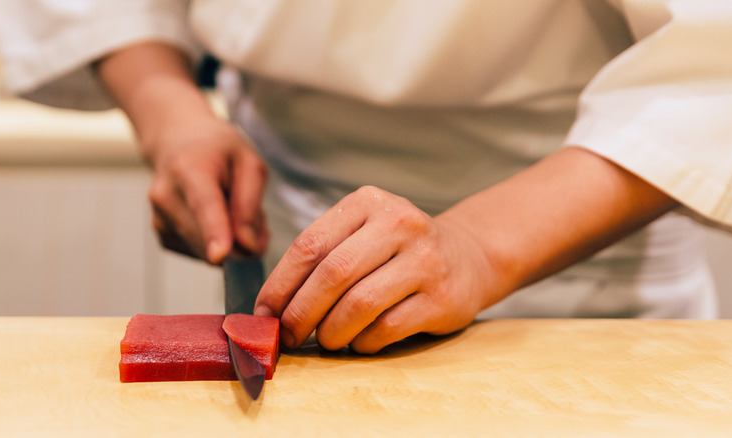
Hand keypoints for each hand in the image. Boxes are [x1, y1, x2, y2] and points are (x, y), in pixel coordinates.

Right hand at [146, 118, 268, 263]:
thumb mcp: (248, 162)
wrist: (176, 141)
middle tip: (258, 221)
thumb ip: (250, 202)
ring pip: (207, 251)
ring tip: (233, 208)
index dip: (213, 232)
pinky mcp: (162, 234)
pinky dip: (216, 244)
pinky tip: (218, 219)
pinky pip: (200, 254)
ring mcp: (159, 218)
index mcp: (189, 169)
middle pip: (207, 238)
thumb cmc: (217, 150)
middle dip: (241, 243)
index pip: (203, 205)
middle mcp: (166, 195)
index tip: (220, 255)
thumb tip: (247, 245)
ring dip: (231, 242)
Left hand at [253, 185, 501, 353]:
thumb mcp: (363, 234)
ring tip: (325, 340)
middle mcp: (399, 223)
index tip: (264, 312)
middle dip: (301, 313)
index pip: (310, 245)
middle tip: (287, 336)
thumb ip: (323, 258)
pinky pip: (387, 328)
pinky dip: (363, 342)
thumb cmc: (398, 251)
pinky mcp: (443, 296)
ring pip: (360, 304)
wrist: (467, 256)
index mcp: (368, 203)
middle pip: (333, 274)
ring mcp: (425, 259)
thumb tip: (271, 308)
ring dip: (331, 331)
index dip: (280, 284)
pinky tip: (359, 341)